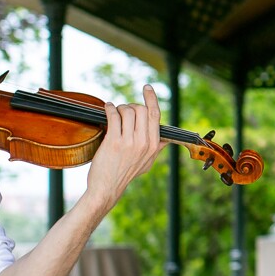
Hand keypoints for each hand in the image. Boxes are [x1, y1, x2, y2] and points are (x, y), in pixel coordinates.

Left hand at [84, 86, 163, 204]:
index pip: (155, 115)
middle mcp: (143, 143)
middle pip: (141, 110)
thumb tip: (167, 140)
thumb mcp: (147, 163)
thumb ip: (157, 149)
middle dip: (131, 106)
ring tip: (115, 111)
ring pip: (128, 111)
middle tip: (124, 110)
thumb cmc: (125, 174)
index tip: (147, 88)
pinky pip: (113, 116)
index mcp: (153, 145)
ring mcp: (128, 142)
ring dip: (120, 108)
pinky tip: (107, 108)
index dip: (151, 98)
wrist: (107, 187)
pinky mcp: (113, 142)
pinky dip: (110, 108)